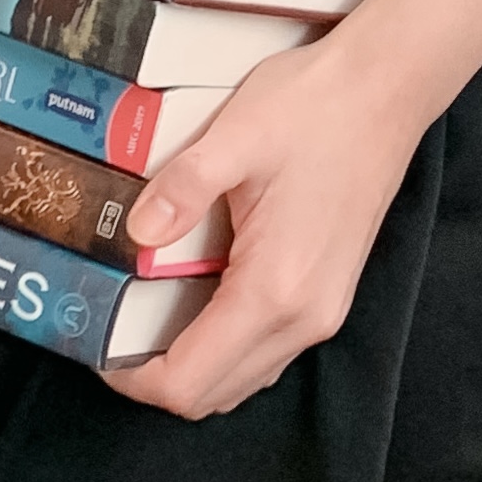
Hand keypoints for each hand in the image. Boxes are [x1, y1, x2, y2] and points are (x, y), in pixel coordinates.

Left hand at [101, 30, 425, 421]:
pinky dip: (226, 344)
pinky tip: (200, 295)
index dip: (134, 378)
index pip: (191, 381)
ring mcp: (322, 310)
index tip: (95, 341)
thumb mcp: (235, 136)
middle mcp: (304, 318)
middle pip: (215, 393)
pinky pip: (268, 349)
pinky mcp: (330, 293)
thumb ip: (182, 189)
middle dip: (156, 377)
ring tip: (147, 313)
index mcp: (274, 289)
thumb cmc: (314, 107)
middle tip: (112, 327)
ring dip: (192, 364)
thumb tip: (135, 233)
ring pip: (244, 377)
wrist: (386, 88)